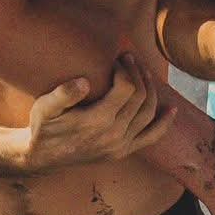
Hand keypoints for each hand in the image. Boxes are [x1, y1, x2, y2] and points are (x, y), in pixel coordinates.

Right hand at [20, 56, 167, 175]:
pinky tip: (172, 109)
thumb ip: (63, 94)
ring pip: (148, 113)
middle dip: (138, 73)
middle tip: (129, 58)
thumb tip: (84, 82)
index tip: (117, 58)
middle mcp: (114, 135)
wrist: (43, 157)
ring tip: (143, 71)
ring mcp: (120, 146)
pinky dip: (164, 124)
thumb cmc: (43, 126)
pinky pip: (151, 138)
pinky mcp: (122, 152)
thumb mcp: (44, 107)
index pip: (127, 87)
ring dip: (150, 89)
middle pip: (140, 97)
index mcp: (97, 121)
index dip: (126, 68)